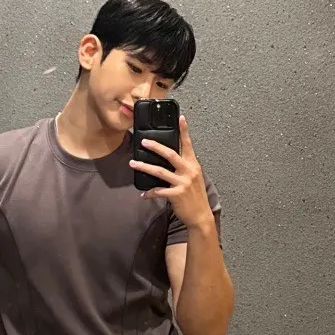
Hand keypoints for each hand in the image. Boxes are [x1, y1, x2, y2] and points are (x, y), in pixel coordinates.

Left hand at [130, 116, 214, 230]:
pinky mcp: (176, 195)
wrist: (201, 216)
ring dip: (144, 167)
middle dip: (156, 146)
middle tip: (144, 141)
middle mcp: (189, 172)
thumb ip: (185, 167)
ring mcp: (182, 183)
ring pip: (160, 171)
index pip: (188, 145)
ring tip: (133, 163)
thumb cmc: (196, 197)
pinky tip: (143, 194)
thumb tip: (172, 159)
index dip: (184, 131)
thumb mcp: (194, 178)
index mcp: (193, 165)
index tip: (180, 118)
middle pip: (170, 154)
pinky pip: (158, 191)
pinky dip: (149, 193)